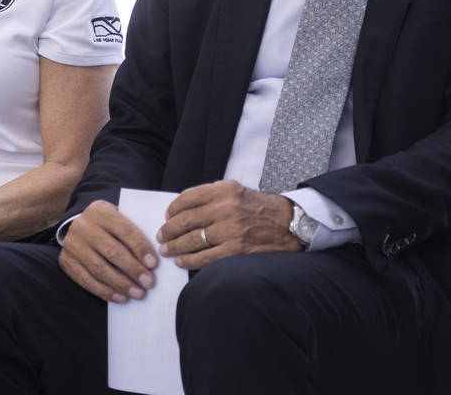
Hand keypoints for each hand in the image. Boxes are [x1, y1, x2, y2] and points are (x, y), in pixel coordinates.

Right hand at [58, 200, 159, 303]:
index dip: (140, 247)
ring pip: (98, 268)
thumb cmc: (106, 225)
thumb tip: (154, 255)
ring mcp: (72, 244)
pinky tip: (120, 297)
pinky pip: (86, 280)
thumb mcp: (117, 217)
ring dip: (121, 284)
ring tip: (138, 293)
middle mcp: (83, 226)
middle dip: (132, 269)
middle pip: (111, 250)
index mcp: (99, 211)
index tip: (153, 264)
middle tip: (149, 282)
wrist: (76, 226)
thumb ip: (133, 230)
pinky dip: (105, 291)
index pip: (123, 229)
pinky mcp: (66, 261)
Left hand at [156, 180, 298, 269]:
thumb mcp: (235, 190)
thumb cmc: (259, 208)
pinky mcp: (238, 249)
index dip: (172, 210)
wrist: (290, 223)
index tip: (166, 217)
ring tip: (167, 250)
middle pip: (186, 220)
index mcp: (224, 190)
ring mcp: (232, 229)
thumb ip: (210, 196)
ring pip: (193, 240)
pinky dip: (190, 260)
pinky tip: (181, 261)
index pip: (187, 198)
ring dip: (175, 247)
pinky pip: (207, 257)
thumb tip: (182, 210)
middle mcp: (226, 207)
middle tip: (161, 237)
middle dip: (169, 231)